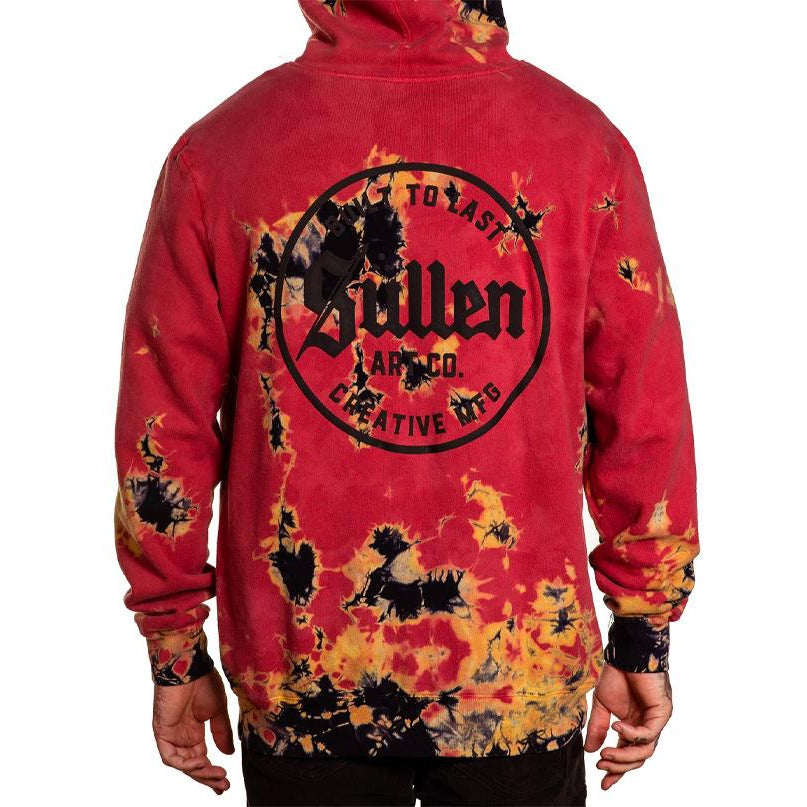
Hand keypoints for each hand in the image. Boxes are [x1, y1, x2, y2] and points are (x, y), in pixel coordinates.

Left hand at [152, 668, 234, 794]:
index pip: (201, 758)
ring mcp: (171, 735)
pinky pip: (171, 757)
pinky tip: (200, 763)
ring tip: (217, 775)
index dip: (211, 772)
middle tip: (223, 786)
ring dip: (199, 773)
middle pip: (193, 766)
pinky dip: (185, 764)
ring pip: (182, 764)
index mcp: (194, 731)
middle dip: (207, 778)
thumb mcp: (218, 711)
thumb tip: (229, 753)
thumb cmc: (203, 682)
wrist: (189, 666)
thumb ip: (221, 732)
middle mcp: (181, 736)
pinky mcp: (162, 732)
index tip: (224, 782)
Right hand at [583, 662, 672, 789]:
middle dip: (619, 766)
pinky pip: (648, 733)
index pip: (626, 754)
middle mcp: (646, 727)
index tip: (602, 783)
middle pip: (638, 759)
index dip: (616, 770)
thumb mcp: (602, 704)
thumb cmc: (616, 674)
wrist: (627, 653)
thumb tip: (590, 751)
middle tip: (600, 766)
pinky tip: (616, 727)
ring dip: (623, 756)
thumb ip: (598, 727)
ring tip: (605, 754)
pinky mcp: (662, 713)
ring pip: (645, 751)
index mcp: (632, 726)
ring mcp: (656, 721)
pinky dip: (631, 734)